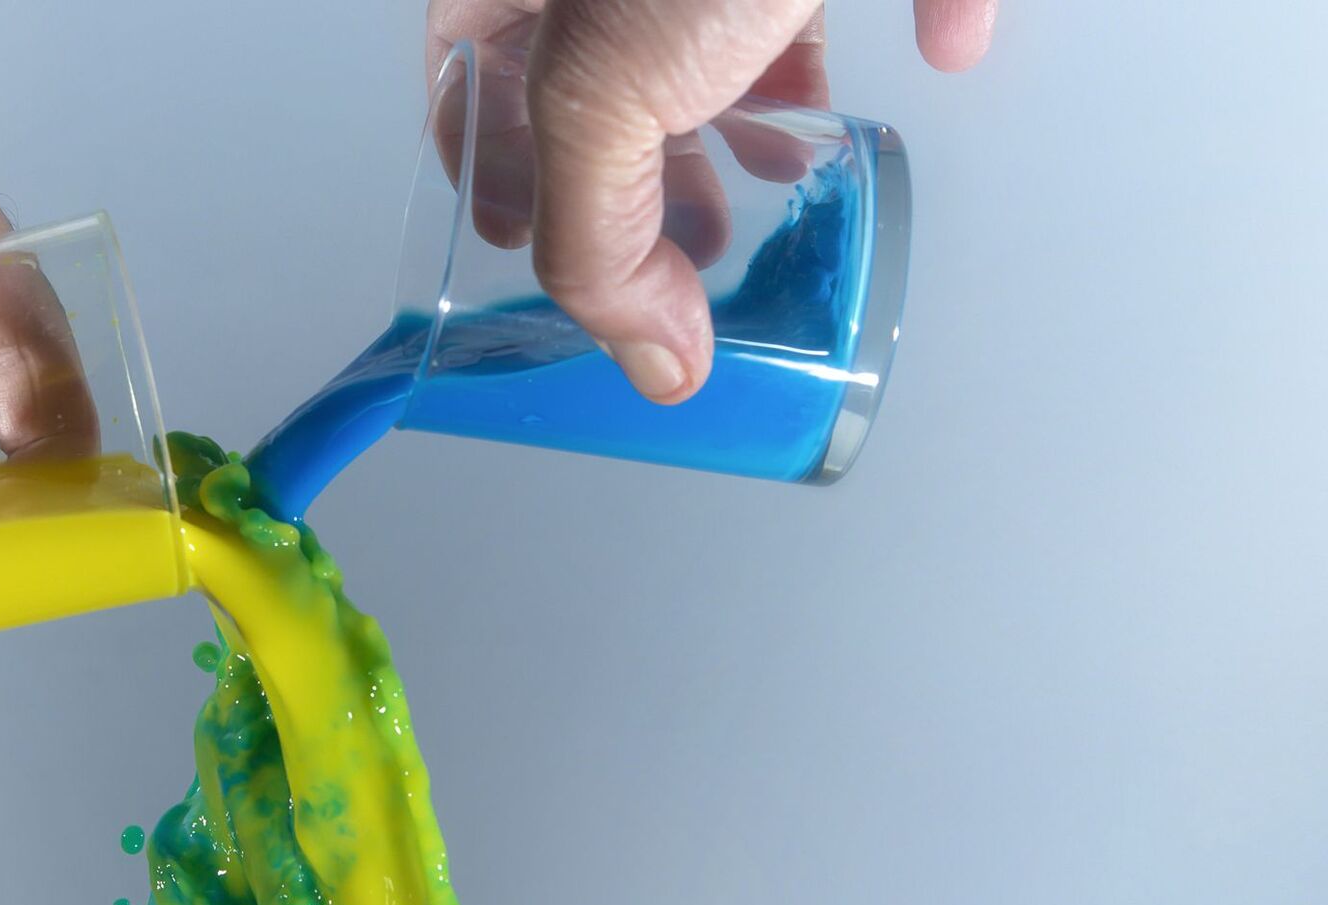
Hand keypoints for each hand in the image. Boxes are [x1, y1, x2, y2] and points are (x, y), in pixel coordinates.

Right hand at [427, 0, 996, 402]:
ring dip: (759, 110)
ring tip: (783, 178)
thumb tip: (652, 365)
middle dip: (647, 170)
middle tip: (674, 249)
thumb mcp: (605, 95)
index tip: (530, 248)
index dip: (496, 171)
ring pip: (724, 24)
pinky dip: (914, 14)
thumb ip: (606, 241)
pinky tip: (944, 49)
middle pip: (601, 73)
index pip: (464, 80)